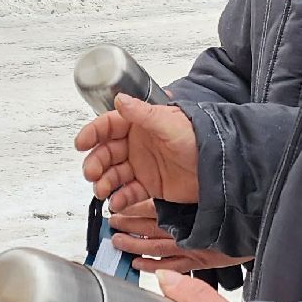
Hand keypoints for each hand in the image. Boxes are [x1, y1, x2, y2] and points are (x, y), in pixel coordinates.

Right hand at [78, 94, 199, 209]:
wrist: (219, 165)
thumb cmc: (199, 137)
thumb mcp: (169, 123)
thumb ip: (143, 114)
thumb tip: (120, 99)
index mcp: (139, 124)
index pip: (108, 126)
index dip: (92, 134)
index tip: (81, 144)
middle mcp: (137, 144)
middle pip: (106, 153)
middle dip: (96, 163)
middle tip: (92, 173)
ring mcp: (142, 165)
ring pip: (114, 174)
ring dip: (104, 182)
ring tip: (103, 191)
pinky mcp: (150, 185)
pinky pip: (129, 192)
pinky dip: (120, 197)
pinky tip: (117, 202)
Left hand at [109, 200, 250, 273]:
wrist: (263, 222)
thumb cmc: (238, 207)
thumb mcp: (210, 192)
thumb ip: (189, 192)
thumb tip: (162, 184)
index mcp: (188, 210)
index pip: (152, 208)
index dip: (133, 209)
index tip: (118, 207)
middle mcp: (188, 229)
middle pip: (151, 227)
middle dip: (129, 226)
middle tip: (113, 225)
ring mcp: (194, 247)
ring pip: (157, 248)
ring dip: (136, 245)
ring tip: (119, 243)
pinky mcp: (202, 261)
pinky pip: (173, 266)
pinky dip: (154, 266)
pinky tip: (139, 264)